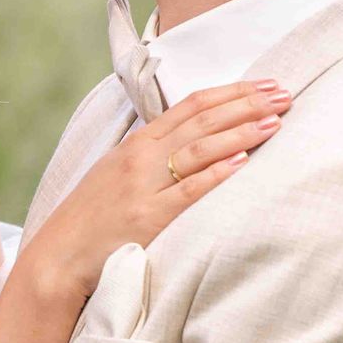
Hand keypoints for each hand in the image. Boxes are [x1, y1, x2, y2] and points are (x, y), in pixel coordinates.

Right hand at [31, 81, 290, 296]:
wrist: (58, 257)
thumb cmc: (91, 220)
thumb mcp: (117, 175)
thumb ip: (151, 156)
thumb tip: (190, 143)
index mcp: (136, 143)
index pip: (191, 105)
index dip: (231, 92)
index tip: (265, 85)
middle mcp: (140, 157)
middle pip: (202, 120)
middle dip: (246, 104)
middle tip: (284, 94)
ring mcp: (143, 186)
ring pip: (199, 149)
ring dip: (241, 132)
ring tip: (274, 122)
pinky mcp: (146, 218)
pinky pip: (187, 191)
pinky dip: (215, 173)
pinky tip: (242, 162)